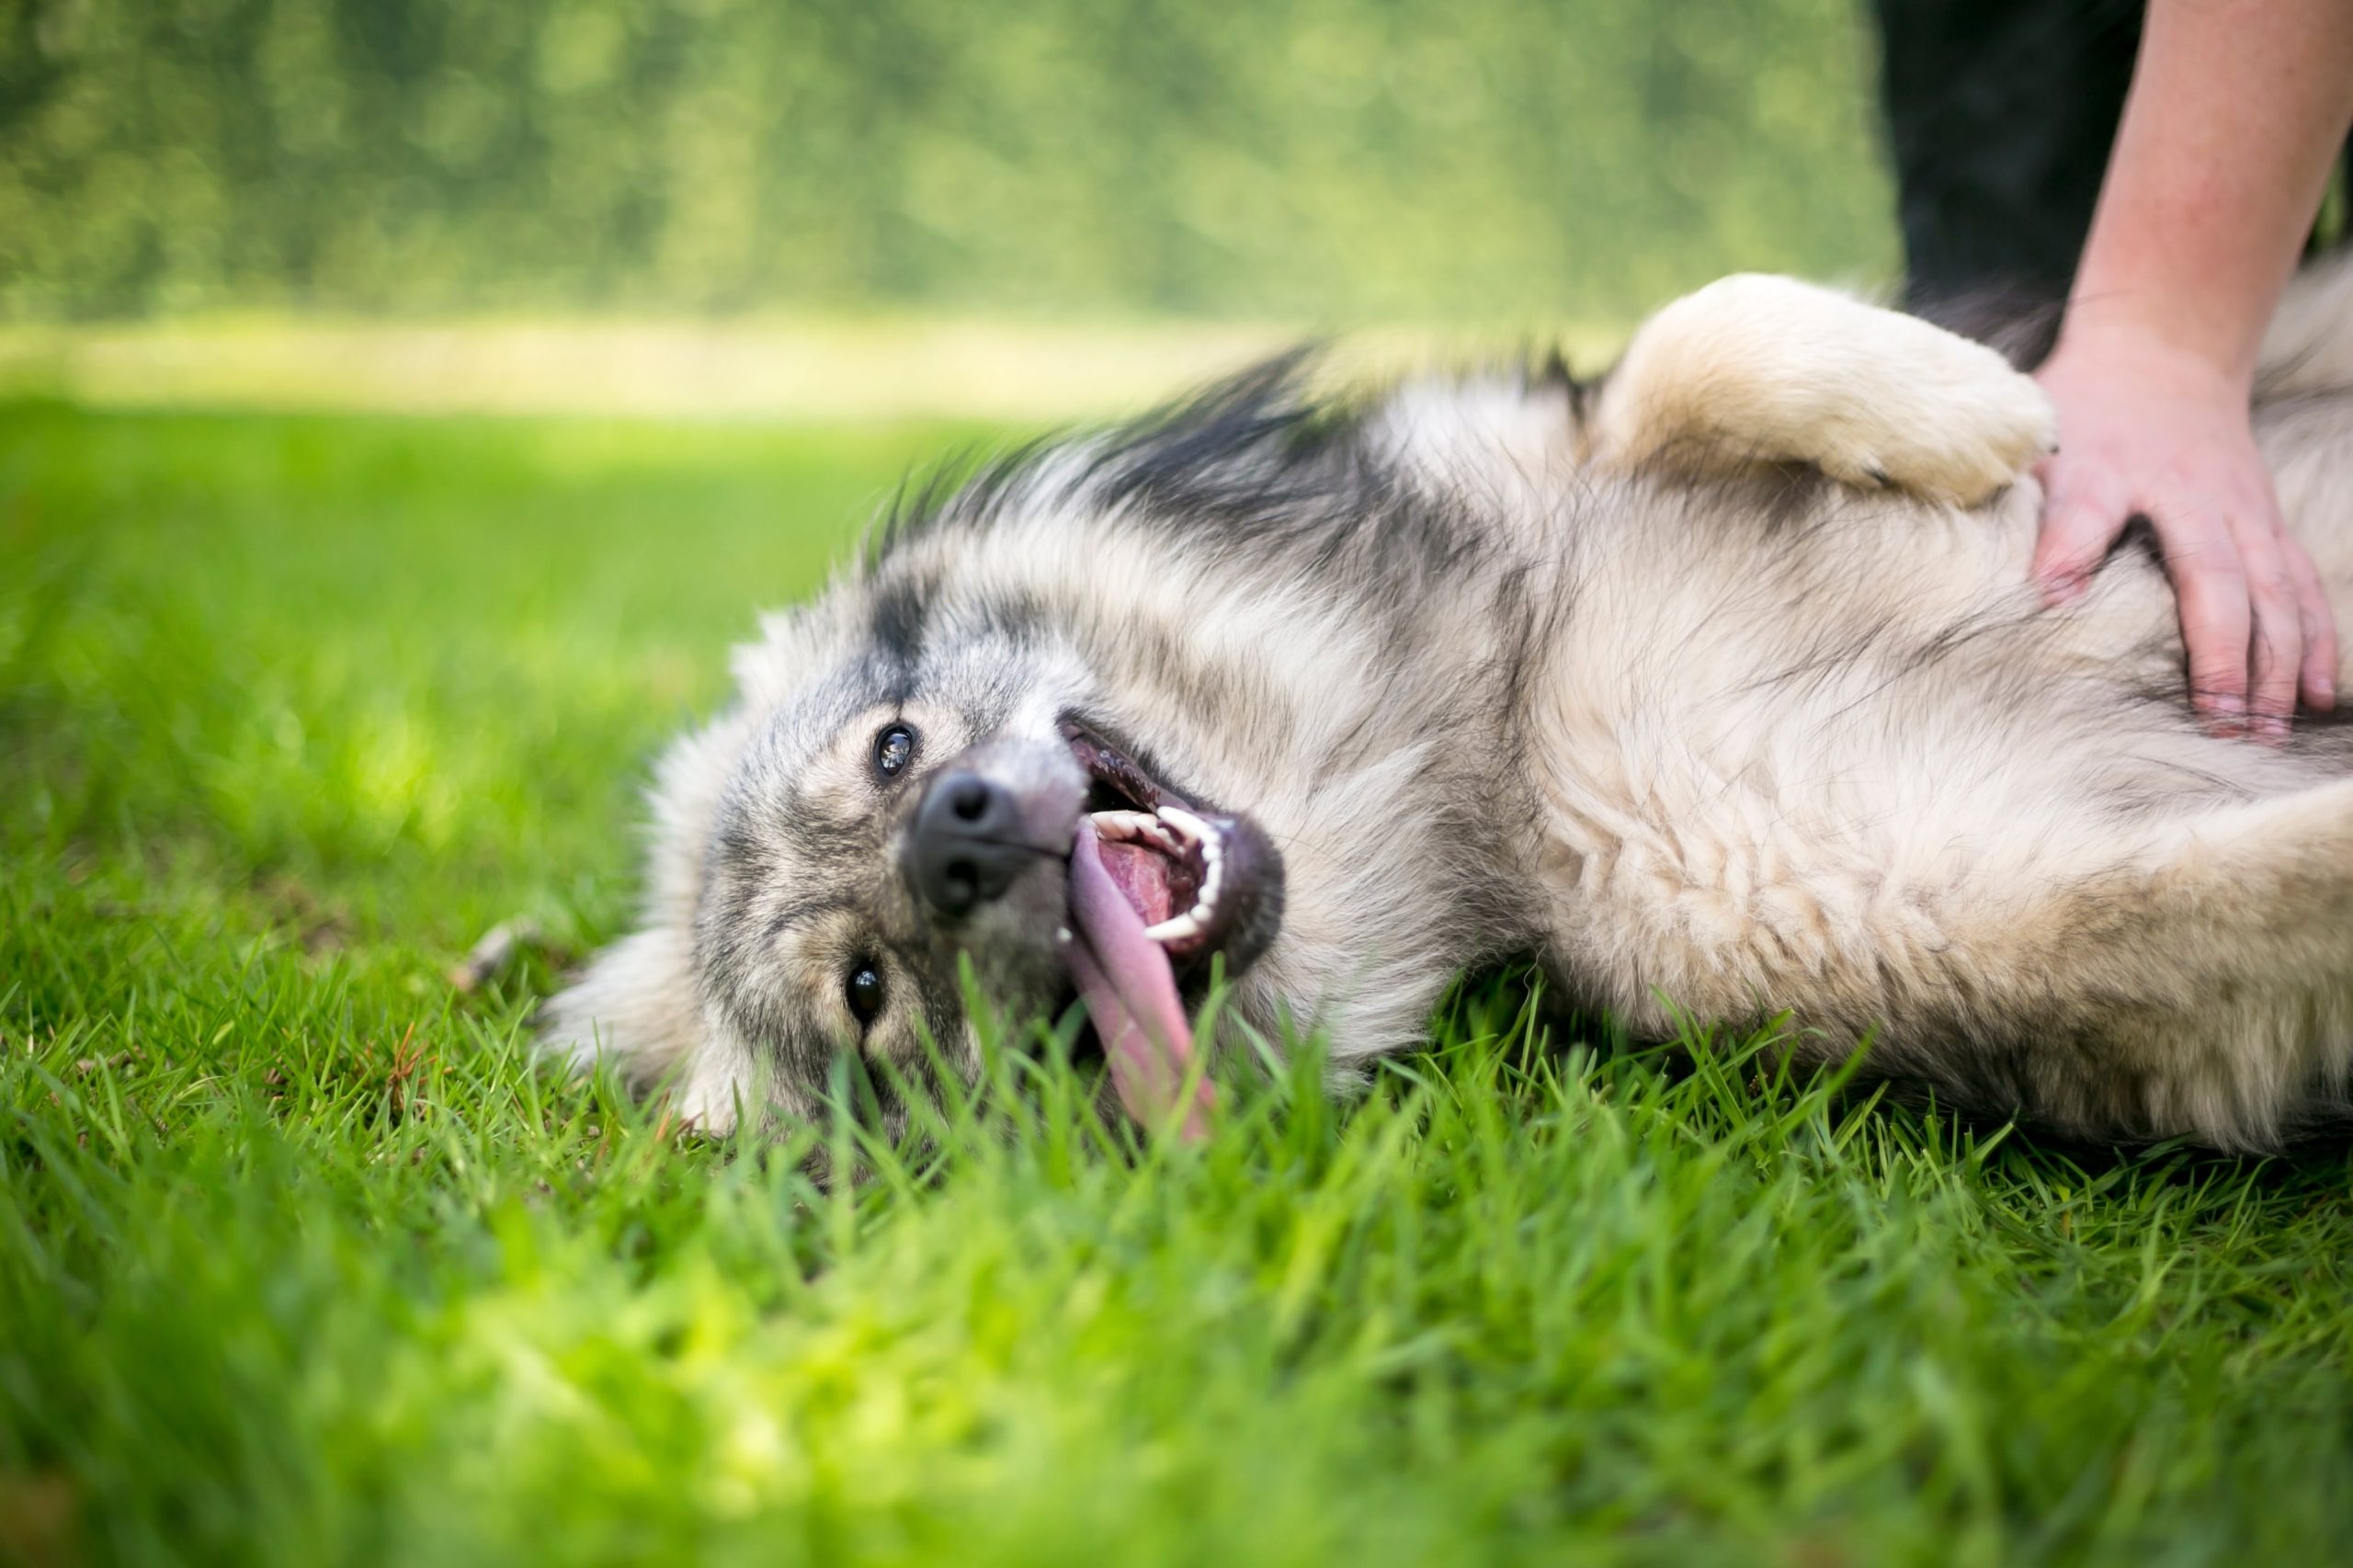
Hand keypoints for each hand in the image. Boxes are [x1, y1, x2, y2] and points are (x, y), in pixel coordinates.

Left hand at [2032, 327, 2334, 738]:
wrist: (2162, 355)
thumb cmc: (2086, 412)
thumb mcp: (2043, 441)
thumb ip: (2042, 506)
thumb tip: (2044, 587)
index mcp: (2117, 470)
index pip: (2090, 510)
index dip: (2071, 549)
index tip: (2057, 601)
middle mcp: (2197, 496)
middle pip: (2217, 577)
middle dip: (2224, 651)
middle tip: (2218, 721)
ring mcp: (2244, 512)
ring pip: (2274, 591)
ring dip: (2277, 661)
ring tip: (2269, 728)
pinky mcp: (2268, 525)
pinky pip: (2300, 586)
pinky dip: (2312, 640)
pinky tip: (2314, 695)